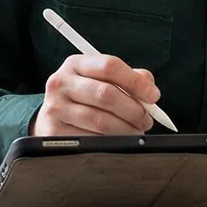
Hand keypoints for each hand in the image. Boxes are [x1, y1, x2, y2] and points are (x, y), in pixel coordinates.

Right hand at [32, 53, 160, 135]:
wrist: (52, 119)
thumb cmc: (85, 98)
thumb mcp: (103, 81)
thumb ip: (129, 80)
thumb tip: (150, 91)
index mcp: (75, 64)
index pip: (109, 66)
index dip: (136, 82)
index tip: (153, 96)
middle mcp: (61, 82)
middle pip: (106, 94)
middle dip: (134, 110)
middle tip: (146, 120)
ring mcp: (55, 107)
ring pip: (100, 120)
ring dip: (125, 129)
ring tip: (135, 131)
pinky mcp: (54, 131)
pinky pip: (91, 139)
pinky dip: (110, 141)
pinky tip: (116, 140)